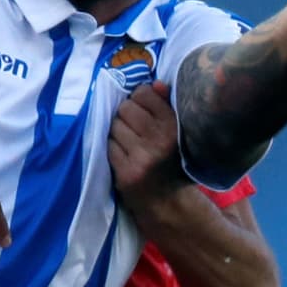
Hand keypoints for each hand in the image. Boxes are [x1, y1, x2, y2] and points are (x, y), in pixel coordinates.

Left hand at [107, 81, 187, 211]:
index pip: (144, 94)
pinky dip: (112, 148)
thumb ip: (165, 106)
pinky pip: (108, 146)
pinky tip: (122, 154)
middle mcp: (158, 139)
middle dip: (125, 115)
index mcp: (174, 125)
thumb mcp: (178, 132)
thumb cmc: (171, 162)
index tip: (140, 108)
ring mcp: (140, 156)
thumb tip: (153, 83)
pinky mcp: (125, 171)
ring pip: (114, 126)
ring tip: (128, 141)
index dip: (138, 99)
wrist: (168, 202)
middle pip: (125, 108)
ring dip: (116, 131)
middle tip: (131, 126)